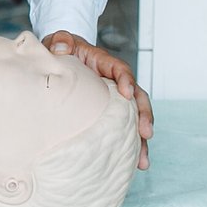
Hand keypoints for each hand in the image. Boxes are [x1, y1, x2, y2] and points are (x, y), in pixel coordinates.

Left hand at [42, 30, 152, 169]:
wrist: (61, 57)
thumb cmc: (62, 48)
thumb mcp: (60, 41)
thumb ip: (61, 41)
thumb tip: (61, 49)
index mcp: (106, 64)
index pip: (121, 70)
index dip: (126, 80)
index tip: (127, 93)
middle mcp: (116, 83)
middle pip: (138, 98)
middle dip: (144, 116)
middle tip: (146, 133)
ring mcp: (115, 101)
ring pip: (134, 120)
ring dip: (141, 141)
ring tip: (142, 161)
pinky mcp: (110, 114)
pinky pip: (123, 130)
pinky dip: (129, 147)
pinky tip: (132, 165)